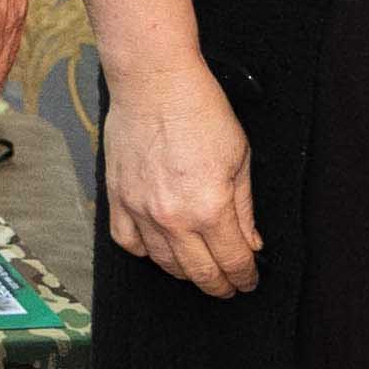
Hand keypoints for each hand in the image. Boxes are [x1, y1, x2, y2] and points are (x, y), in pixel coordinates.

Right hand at [99, 49, 262, 297]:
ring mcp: (140, 211)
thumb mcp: (240, 158)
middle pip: (199, 272)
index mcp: (210, 208)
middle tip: (228, 285)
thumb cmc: (200, 110)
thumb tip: (250, 243)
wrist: (155, 82)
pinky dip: (144, 252)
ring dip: (185, 272)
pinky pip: (128, 242)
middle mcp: (173, 218)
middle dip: (219, 284)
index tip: (249, 281)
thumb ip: (245, 208)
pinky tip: (158, 248)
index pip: (232, 261)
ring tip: (198, 268)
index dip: (245, 277)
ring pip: (163, 263)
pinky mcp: (118, 198)